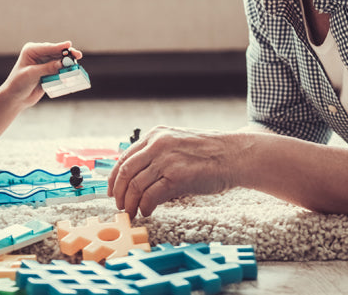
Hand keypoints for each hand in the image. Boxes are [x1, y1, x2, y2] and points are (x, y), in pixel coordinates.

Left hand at [2, 41, 83, 107]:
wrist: (15, 98)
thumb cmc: (18, 84)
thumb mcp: (32, 74)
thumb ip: (47, 68)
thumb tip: (63, 63)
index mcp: (32, 50)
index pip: (48, 47)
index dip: (59, 47)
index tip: (69, 45)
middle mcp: (40, 54)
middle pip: (57, 52)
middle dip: (67, 54)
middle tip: (77, 55)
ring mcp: (46, 63)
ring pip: (61, 61)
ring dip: (68, 63)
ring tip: (76, 65)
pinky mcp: (50, 73)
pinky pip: (61, 70)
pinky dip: (67, 71)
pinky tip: (73, 73)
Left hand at [108, 125, 239, 217]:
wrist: (235, 155)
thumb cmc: (209, 152)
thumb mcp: (177, 143)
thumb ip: (157, 154)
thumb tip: (136, 177)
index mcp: (156, 135)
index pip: (124, 157)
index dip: (114, 178)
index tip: (112, 192)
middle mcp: (158, 144)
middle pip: (125, 172)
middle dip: (119, 193)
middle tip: (120, 207)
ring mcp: (166, 159)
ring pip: (135, 185)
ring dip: (130, 203)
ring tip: (133, 213)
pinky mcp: (176, 176)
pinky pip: (150, 196)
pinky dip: (145, 207)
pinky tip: (148, 211)